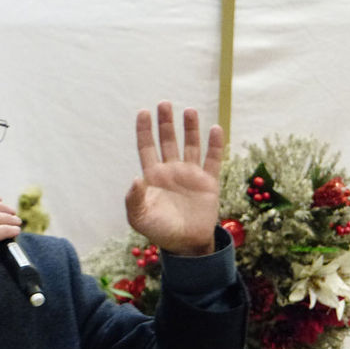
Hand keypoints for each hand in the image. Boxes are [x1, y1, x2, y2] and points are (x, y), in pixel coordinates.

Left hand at [125, 101, 223, 255]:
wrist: (186, 245)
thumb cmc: (159, 231)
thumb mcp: (139, 218)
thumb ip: (134, 199)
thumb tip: (135, 178)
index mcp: (153, 176)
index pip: (147, 147)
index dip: (144, 130)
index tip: (143, 112)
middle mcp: (171, 170)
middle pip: (168, 140)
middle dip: (166, 123)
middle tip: (164, 104)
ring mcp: (190, 174)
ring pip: (190, 145)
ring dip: (190, 128)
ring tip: (188, 111)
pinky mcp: (208, 181)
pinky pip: (213, 159)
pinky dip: (215, 145)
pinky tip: (215, 129)